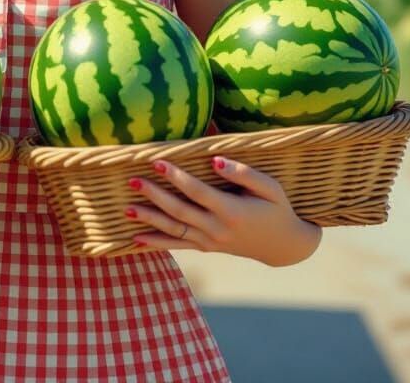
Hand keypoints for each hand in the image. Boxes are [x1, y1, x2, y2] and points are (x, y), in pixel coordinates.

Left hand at [124, 156, 322, 266]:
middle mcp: (218, 229)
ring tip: (127, 209)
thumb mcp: (270, 188)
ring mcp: (211, 242)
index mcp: (232, 211)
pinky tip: (137, 238)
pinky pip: (178, 245)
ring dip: (149, 220)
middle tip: (133, 181)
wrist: (283, 245)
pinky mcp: (207, 248)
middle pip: (180, 212)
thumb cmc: (277, 208)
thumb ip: (243, 173)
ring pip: (175, 231)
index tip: (156, 162)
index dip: (176, 177)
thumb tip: (214, 160)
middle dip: (155, 196)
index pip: (197, 192)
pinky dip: (157, 242)